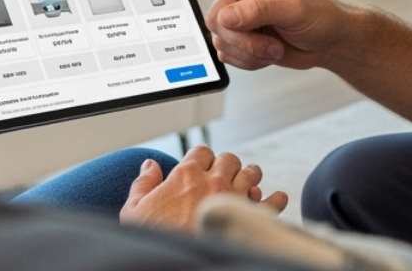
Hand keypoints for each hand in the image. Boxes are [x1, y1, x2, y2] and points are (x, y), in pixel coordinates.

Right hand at [120, 146, 287, 230]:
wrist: (172, 262)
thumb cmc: (153, 238)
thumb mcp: (134, 211)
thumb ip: (143, 184)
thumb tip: (149, 165)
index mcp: (186, 175)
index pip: (201, 151)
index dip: (202, 157)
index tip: (201, 165)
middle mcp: (213, 181)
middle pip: (229, 159)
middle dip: (227, 164)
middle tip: (226, 172)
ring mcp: (234, 198)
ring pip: (251, 174)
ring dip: (250, 175)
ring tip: (250, 179)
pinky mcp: (248, 218)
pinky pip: (270, 203)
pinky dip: (275, 199)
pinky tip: (277, 197)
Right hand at [141, 0, 346, 70]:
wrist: (332, 42)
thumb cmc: (321, 14)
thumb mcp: (294, 8)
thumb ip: (257, 10)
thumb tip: (225, 18)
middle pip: (213, 20)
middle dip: (241, 38)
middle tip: (271, 42)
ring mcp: (240, 22)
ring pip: (220, 43)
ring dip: (248, 52)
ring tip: (276, 48)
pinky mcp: (243, 43)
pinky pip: (229, 58)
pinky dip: (250, 62)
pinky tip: (270, 54)